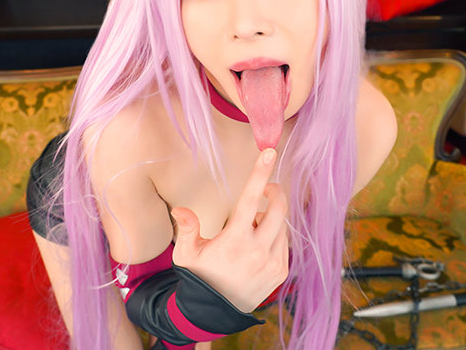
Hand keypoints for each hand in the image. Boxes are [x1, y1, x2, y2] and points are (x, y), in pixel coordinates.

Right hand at [171, 148, 288, 312]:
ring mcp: (273, 262)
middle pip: (278, 208)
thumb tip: (181, 210)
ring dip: (271, 218)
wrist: (214, 312)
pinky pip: (284, 242)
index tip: (269, 152)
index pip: (250, 199)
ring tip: (251, 227)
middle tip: (267, 189)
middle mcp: (257, 250)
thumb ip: (186, 228)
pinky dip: (274, 235)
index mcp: (234, 240)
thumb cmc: (199, 277)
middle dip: (275, 192)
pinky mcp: (281, 271)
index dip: (260, 173)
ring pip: (281, 225)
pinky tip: (257, 243)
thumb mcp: (186, 254)